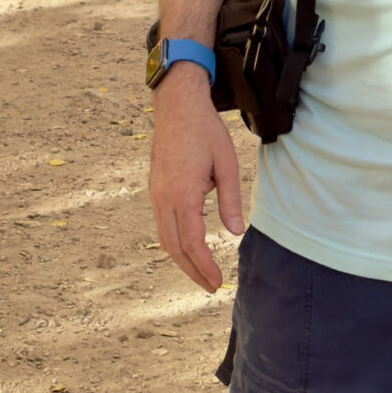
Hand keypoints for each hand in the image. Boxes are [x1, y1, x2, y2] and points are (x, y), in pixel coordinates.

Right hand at [148, 66, 242, 290]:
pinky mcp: (155, 190)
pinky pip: (162, 225)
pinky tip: (188, 247)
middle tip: (211, 286)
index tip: (218, 281)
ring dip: (181, 260)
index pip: (192, 242)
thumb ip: (230, 200)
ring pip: (164, 239)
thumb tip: (236, 233)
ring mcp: (156, 194)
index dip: (204, 266)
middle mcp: (164, 198)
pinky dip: (174, 243)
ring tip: (201, 273)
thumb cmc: (205, 131)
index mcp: (183, 193)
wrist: (177, 106)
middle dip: (192, 271)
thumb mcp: (226, 163)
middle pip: (174, 248)